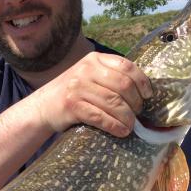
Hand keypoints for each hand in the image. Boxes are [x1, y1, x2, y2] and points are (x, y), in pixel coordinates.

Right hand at [31, 52, 152, 136]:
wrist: (43, 106)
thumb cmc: (73, 93)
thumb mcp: (89, 76)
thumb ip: (110, 76)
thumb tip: (142, 91)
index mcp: (94, 59)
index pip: (126, 66)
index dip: (141, 82)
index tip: (147, 95)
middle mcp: (85, 70)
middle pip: (123, 85)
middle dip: (135, 102)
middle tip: (137, 114)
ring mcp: (77, 87)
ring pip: (113, 102)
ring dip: (127, 117)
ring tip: (131, 126)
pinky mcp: (72, 106)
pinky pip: (100, 116)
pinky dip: (114, 126)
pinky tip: (121, 131)